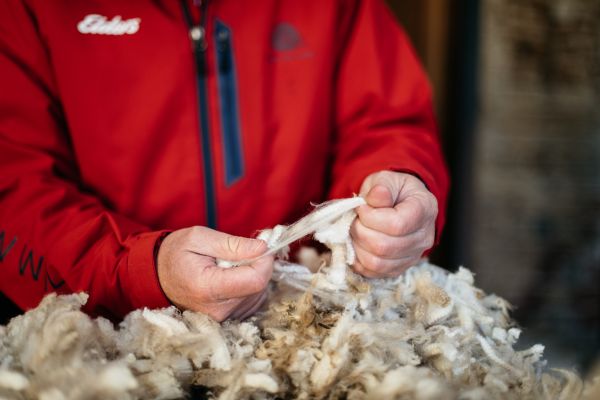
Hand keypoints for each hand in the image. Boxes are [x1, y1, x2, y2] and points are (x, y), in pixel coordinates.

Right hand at [156, 226, 273, 321]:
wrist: (156, 277)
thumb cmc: (176, 253)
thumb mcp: (199, 238)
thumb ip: (233, 244)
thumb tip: (262, 248)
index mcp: (208, 288)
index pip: (255, 280)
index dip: (265, 261)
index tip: (261, 246)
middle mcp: (217, 310)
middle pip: (259, 287)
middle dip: (258, 265)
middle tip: (242, 252)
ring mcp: (222, 319)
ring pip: (258, 294)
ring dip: (253, 275)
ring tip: (230, 265)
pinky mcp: (227, 320)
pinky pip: (251, 301)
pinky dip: (248, 285)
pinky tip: (231, 277)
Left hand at [351, 171, 436, 277]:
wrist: (399, 202)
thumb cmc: (392, 190)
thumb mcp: (386, 179)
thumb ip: (381, 186)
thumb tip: (377, 195)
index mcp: (424, 209)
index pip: (397, 225)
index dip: (372, 218)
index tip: (362, 208)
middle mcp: (424, 236)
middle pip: (385, 247)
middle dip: (361, 232)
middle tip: (355, 219)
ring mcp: (413, 255)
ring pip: (378, 263)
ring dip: (357, 247)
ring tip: (355, 231)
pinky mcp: (399, 268)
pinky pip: (374, 272)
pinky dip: (358, 260)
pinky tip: (357, 244)